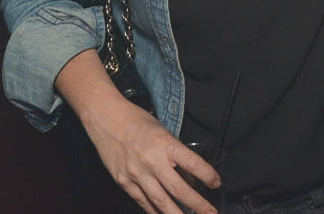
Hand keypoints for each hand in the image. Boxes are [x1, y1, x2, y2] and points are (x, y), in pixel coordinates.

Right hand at [84, 96, 221, 213]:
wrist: (106, 118)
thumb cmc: (136, 121)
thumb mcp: (162, 132)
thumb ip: (175, 154)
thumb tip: (189, 177)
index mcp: (165, 144)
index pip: (193, 164)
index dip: (208, 176)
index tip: (216, 183)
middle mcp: (152, 161)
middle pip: (179, 190)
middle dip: (198, 205)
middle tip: (211, 213)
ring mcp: (137, 174)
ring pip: (161, 202)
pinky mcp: (124, 182)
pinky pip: (143, 202)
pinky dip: (155, 211)